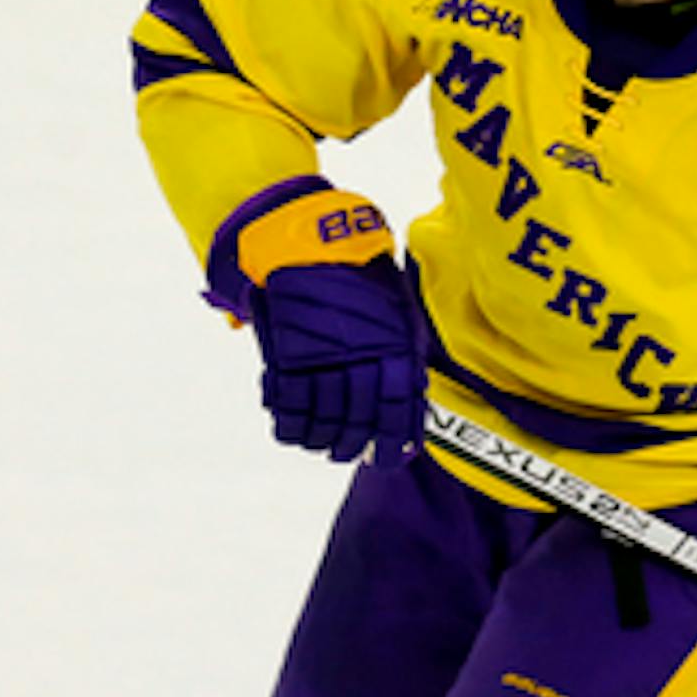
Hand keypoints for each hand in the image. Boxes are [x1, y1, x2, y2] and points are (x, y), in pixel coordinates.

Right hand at [204, 176, 426, 464]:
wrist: (300, 239)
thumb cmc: (356, 269)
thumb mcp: (397, 301)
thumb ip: (405, 345)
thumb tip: (413, 390)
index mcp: (395, 343)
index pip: (400, 406)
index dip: (396, 438)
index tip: (393, 457)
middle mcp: (361, 355)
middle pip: (361, 419)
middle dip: (357, 445)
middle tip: (353, 455)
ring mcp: (321, 358)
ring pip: (325, 419)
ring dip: (325, 441)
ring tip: (326, 447)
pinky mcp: (283, 356)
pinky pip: (289, 406)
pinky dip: (292, 427)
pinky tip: (296, 433)